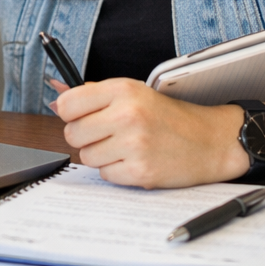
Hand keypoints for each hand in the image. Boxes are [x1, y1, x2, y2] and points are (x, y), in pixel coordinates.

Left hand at [51, 78, 248, 187]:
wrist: (210, 141)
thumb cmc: (169, 116)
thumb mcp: (134, 93)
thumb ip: (93, 95)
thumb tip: (54, 98)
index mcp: (123, 90)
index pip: (68, 103)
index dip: (70, 113)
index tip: (80, 116)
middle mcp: (127, 115)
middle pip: (73, 134)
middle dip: (85, 137)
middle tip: (108, 133)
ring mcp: (134, 145)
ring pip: (87, 157)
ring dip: (101, 155)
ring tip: (126, 146)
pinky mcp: (140, 172)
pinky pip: (106, 175)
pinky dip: (116, 171)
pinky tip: (135, 160)